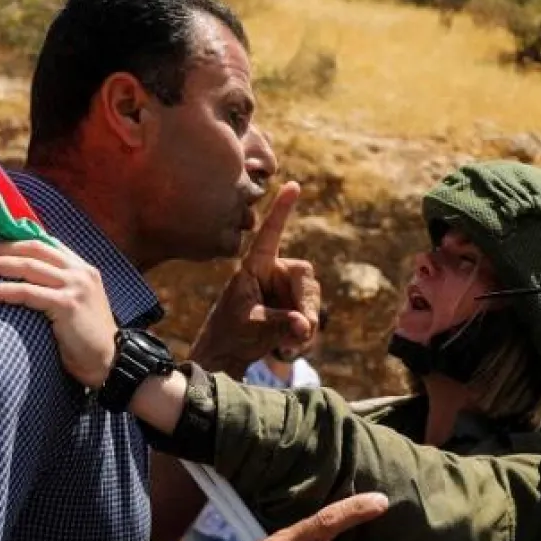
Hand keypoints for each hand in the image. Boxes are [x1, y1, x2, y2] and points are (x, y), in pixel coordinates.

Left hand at [0, 240, 116, 388]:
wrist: (111, 362)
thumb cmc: (87, 341)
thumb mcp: (75, 305)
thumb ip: (57, 288)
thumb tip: (22, 282)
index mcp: (82, 268)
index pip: (43, 244)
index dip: (13, 243)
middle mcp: (80, 271)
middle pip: (31, 249)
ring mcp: (75, 285)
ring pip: (26, 266)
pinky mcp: (67, 304)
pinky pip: (26, 292)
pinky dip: (0, 291)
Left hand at [191, 182, 320, 374]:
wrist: (227, 355)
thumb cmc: (229, 334)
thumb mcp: (251, 327)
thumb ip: (278, 323)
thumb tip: (304, 324)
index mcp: (254, 267)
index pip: (270, 234)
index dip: (282, 211)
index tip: (292, 185)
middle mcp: (274, 273)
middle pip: (304, 275)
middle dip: (307, 303)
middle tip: (302, 329)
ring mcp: (286, 290)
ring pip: (312, 298)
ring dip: (306, 324)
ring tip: (288, 346)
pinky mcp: (295, 307)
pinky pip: (312, 315)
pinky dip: (306, 334)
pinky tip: (291, 348)